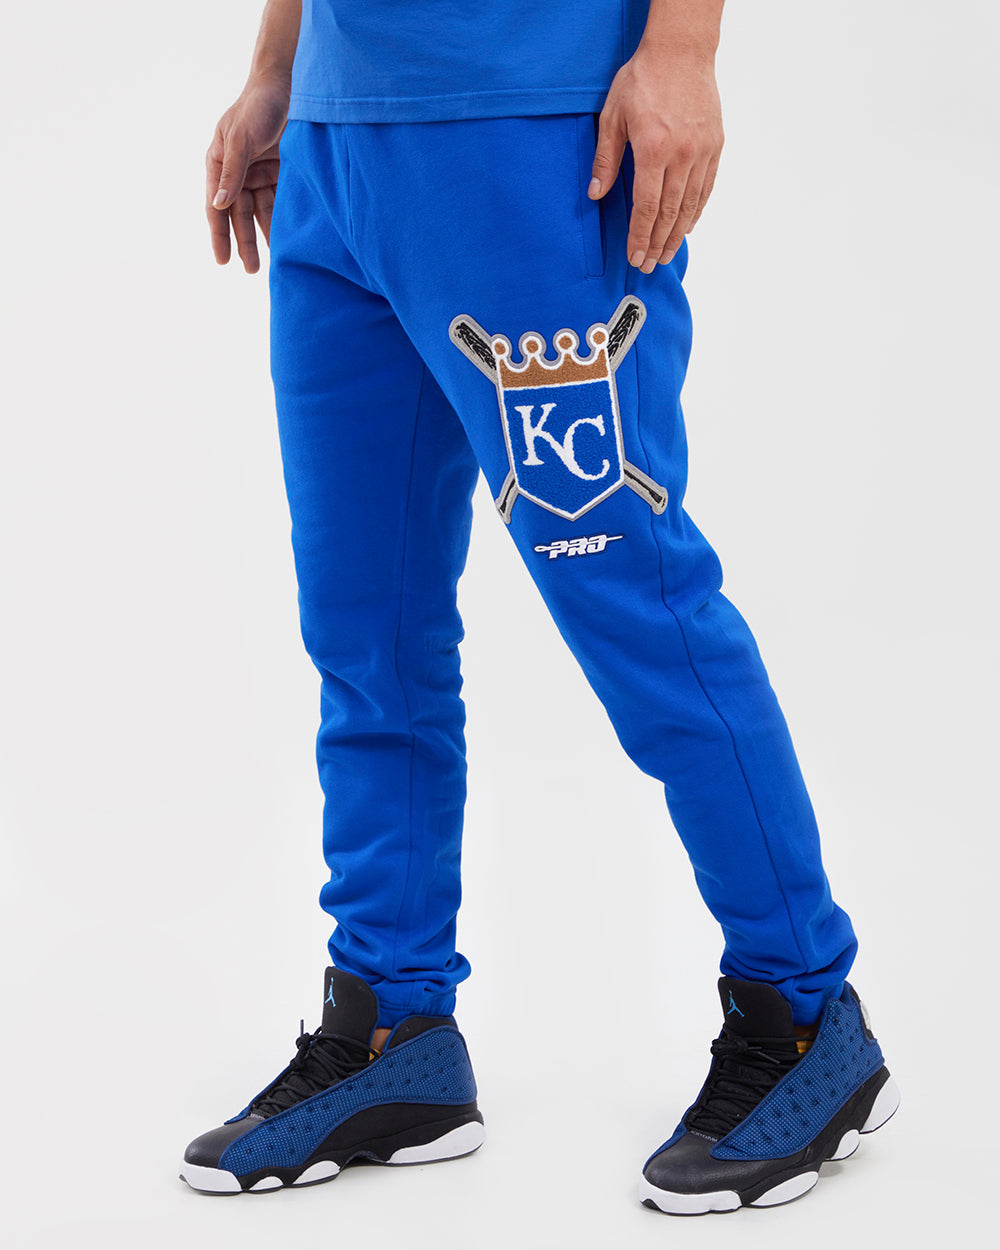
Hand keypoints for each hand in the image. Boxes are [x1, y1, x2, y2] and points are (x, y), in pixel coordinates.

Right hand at [206, 79, 288, 272]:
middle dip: (245, 242)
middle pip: (240, 215)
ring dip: (266, 235)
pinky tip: (290, 238)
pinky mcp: (282, 172)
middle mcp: (238, 171)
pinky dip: (284, 219)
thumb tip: (218, 205)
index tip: (223, 261)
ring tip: (275, 260)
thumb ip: (232, 172)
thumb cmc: (259, 105)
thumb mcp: (242, 138)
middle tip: (252, 270)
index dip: (219, 235)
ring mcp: (260, 173)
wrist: (291, 84)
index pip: (217, 206)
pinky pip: (281, 201)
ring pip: (262, 212)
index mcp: (219, 162)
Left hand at [590, 44, 723, 272]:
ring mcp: (702, 151)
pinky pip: (706, 188)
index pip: (646, 207)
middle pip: (670, 213)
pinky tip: (687, 226)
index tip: (635, 256)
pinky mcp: (715, 145)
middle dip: (658, 244)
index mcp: (654, 149)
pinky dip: (696, 210)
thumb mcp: (613, 115)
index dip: (640, 237)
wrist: (681, 50)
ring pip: (690, 205)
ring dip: (678, 234)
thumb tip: (595, 193)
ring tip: (666, 254)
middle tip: (649, 265)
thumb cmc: (644, 78)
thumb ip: (606, 158)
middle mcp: (682, 155)